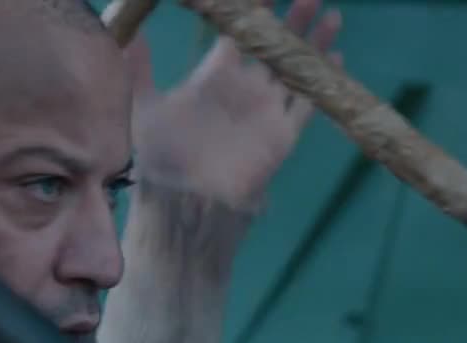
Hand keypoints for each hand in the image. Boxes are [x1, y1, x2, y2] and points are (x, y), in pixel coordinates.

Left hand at [126, 0, 343, 209]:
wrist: (185, 199)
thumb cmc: (161, 154)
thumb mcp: (143, 104)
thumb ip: (139, 66)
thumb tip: (131, 29)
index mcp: (215, 75)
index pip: (239, 34)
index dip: (251, 11)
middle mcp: (245, 88)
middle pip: (275, 47)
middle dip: (293, 20)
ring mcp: (266, 110)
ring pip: (296, 70)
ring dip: (314, 44)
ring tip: (332, 17)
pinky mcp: (282, 134)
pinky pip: (307, 105)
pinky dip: (321, 83)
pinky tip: (335, 59)